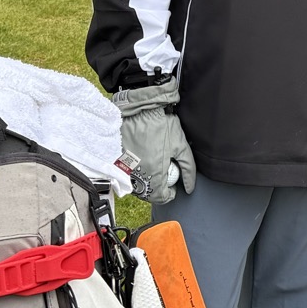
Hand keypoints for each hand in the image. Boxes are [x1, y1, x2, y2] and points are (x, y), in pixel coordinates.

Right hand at [113, 77, 196, 203]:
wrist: (137, 110)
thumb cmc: (160, 126)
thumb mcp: (180, 145)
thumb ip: (188, 168)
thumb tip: (190, 187)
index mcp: (154, 176)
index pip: (161, 198)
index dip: (170, 193)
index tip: (173, 186)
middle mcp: (137, 177)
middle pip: (148, 195)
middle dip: (158, 189)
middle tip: (164, 175)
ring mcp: (125, 171)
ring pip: (137, 187)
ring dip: (146, 182)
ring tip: (154, 167)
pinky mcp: (116, 163)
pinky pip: (127, 176)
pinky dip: (136, 173)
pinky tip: (142, 161)